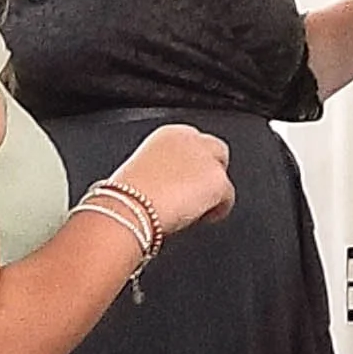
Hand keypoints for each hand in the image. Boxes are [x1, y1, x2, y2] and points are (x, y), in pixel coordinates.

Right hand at [115, 125, 234, 234]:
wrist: (128, 208)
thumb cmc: (125, 196)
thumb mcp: (141, 172)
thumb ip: (162, 170)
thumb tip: (170, 185)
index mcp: (168, 134)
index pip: (193, 143)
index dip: (191, 166)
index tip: (183, 183)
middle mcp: (190, 140)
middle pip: (216, 152)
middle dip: (208, 172)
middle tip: (195, 197)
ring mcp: (207, 160)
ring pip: (221, 176)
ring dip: (212, 192)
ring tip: (194, 210)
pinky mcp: (219, 181)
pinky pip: (227, 200)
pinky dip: (217, 211)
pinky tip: (199, 219)